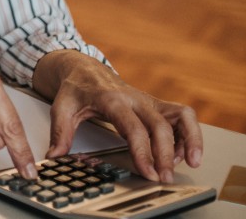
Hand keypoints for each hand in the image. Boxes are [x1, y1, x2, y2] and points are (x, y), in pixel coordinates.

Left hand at [36, 51, 202, 182]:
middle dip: (166, 154)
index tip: (148, 171)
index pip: (133, 127)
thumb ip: (60, 132)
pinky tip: (183, 153)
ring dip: (191, 139)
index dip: (143, 150)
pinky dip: (189, 134)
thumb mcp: (61, 107)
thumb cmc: (75, 88)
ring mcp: (148, 101)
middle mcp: (135, 98)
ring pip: (181, 115)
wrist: (84, 68)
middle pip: (160, 126)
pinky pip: (182, 116)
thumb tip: (55, 155)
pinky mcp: (157, 105)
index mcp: (112, 99)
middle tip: (165, 177)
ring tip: (190, 162)